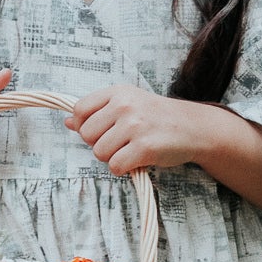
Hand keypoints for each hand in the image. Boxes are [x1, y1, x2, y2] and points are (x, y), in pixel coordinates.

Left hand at [67, 82, 216, 174]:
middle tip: (120, 142)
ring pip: (99, 153)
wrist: (194, 127)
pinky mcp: (145, 147)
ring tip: (130, 149)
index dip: (82, 126)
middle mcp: (125, 106)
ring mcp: (135, 126)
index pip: (80, 110)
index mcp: (118, 92)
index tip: (97, 132)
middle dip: (99, 144)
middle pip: (87, 135)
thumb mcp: (128, 104)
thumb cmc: (157, 117)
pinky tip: (136, 160)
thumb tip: (67, 122)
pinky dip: (123, 168)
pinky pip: (115, 166)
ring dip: (112, 157)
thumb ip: (98, 111)